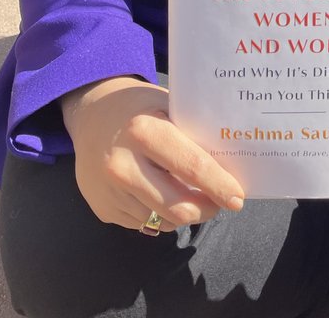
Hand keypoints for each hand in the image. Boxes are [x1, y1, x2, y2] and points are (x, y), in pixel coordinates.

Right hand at [60, 76, 244, 231]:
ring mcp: (110, 191)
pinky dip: (160, 214)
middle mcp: (122, 164)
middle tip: (220, 202)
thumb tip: (229, 163)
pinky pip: (144, 223)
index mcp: (144, 132)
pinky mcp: (102, 208)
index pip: (191, 167)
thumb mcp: (166, 105)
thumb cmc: (138, 107)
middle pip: (179, 207)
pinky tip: (161, 192)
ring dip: (184, 212)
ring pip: (163, 221)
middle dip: (207, 209)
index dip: (219, 186)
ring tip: (191, 194)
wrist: (90, 114)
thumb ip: (192, 132)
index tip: (238, 198)